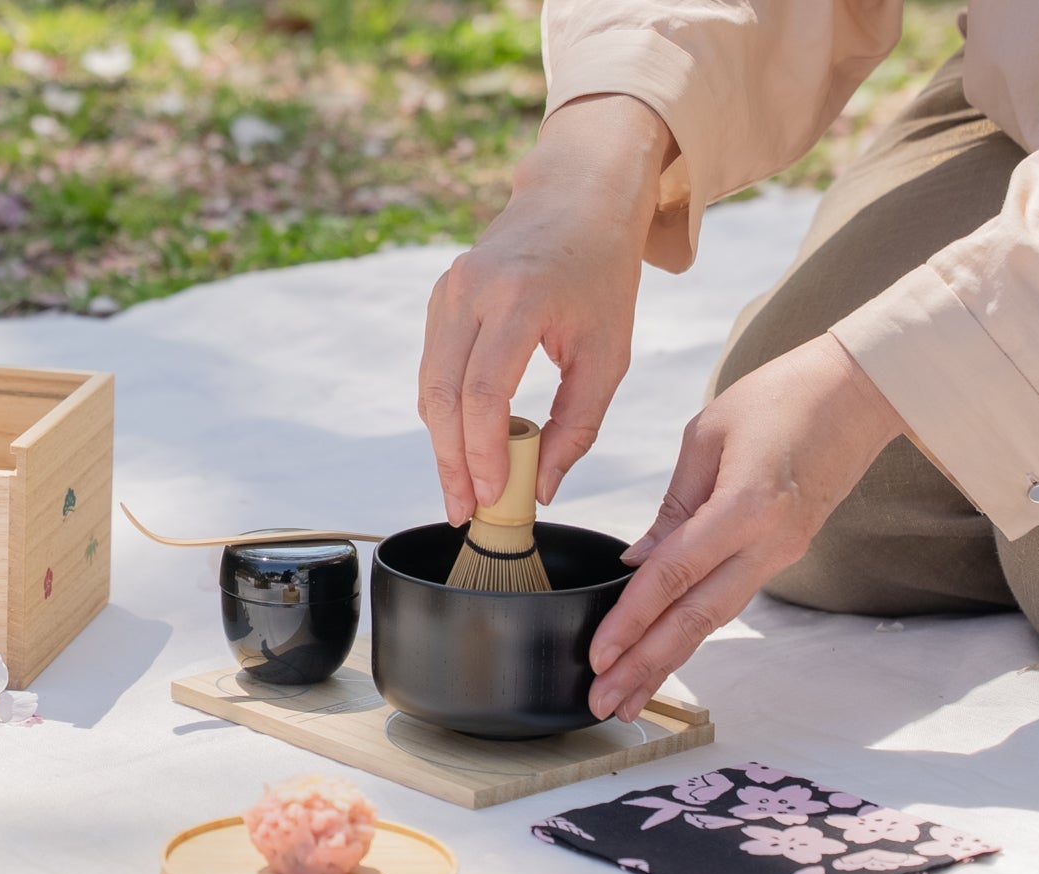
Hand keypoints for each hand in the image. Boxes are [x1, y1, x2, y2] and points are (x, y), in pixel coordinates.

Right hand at [418, 94, 675, 523]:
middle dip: (451, 462)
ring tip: (462, 489)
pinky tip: (463, 446)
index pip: (483, 392)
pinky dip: (445, 414)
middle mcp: (471, 290)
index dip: (482, 452)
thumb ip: (578, 424)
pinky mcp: (440, 298)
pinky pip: (433, 370)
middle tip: (464, 510)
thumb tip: (544, 486)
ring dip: (443, 444)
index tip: (493, 497)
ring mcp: (448, 291)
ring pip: (429, 387)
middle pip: (443, 396)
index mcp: (520, 298)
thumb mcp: (608, 352)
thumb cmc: (601, 274)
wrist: (577, 198)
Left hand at [586, 334, 905, 720]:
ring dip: (668, 660)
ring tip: (627, 696)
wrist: (862, 391)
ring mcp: (782, 552)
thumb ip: (674, 507)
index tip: (598, 656)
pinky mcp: (786, 552)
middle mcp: (768, 542)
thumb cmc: (784, 396)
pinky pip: (730, 599)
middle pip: (696, 618)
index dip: (632, 620)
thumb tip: (638, 562)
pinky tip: (663, 652)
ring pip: (714, 619)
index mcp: (745, 506)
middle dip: (646, 665)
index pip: (674, 575)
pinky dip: (693, 630)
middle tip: (604, 702)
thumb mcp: (708, 435)